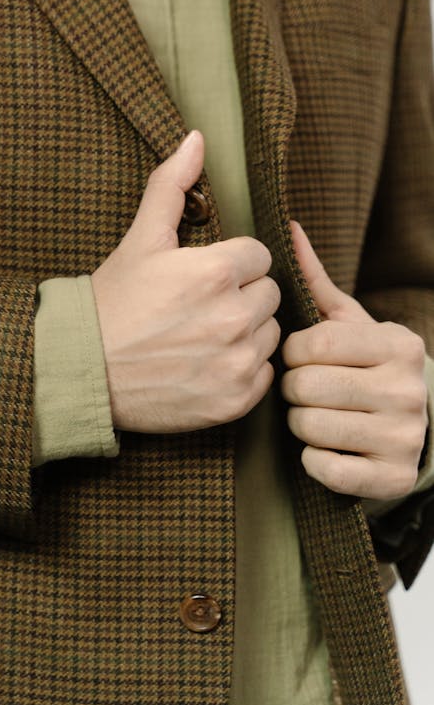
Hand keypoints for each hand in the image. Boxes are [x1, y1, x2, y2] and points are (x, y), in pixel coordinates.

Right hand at [91, 130, 280, 433]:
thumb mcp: (141, 238)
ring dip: (246, 332)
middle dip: (241, 295)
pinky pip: (265, 372)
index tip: (201, 278)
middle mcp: (233, 316)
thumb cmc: (113, 302)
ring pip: (270, 332)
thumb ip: (172, 184)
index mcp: (215, 271)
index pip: (258, 255)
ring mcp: (236, 361)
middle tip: (199, 307)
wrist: (85, 370)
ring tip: (202, 335)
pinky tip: (208, 363)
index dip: (231, 263)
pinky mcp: (236, 398)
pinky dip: (243, 369)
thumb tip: (197, 138)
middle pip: (268, 293)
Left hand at [282, 221, 427, 499]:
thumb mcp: (349, 323)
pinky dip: (313, 460)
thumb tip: (288, 226)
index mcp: (397, 344)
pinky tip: (326, 447)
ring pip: (309, 426)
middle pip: (306, 386)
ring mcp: (404, 436)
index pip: (316, 343)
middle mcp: (407, 389)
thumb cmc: (366, 366)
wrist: (418, 429)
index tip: (298, 356)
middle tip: (303, 389)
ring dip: (299, 423)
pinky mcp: (392, 478)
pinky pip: (324, 468)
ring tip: (314, 414)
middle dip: (292, 388)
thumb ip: (315, 281)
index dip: (292, 351)